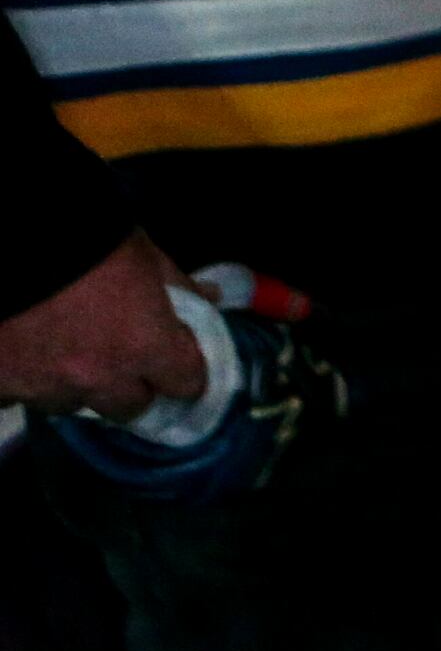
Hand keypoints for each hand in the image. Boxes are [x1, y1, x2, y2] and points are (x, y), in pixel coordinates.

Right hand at [0, 232, 205, 416]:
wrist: (8, 244)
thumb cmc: (87, 242)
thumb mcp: (142, 254)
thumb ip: (177, 285)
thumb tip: (210, 298)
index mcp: (144, 347)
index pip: (187, 384)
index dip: (185, 372)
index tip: (178, 362)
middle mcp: (99, 379)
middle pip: (131, 407)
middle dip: (132, 388)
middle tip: (120, 360)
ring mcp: (46, 388)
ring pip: (72, 404)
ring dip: (76, 385)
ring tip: (64, 353)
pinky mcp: (4, 388)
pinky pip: (22, 397)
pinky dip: (27, 380)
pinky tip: (26, 354)